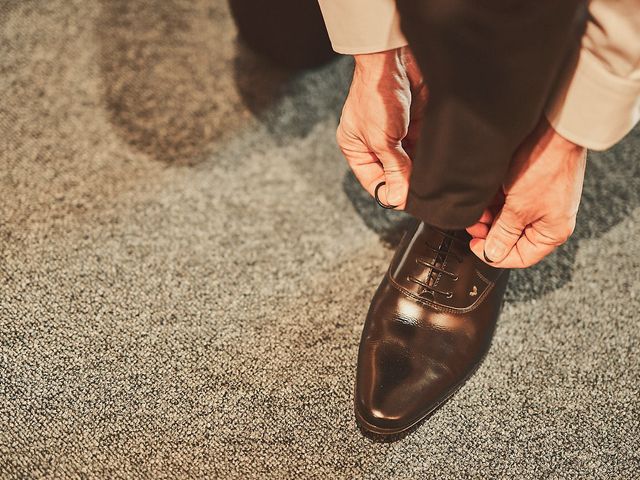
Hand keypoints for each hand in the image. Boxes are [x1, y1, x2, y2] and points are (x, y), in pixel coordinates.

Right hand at [336, 46, 426, 208]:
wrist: (395, 60)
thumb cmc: (376, 95)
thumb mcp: (382, 140)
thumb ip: (393, 169)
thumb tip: (397, 198)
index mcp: (356, 148)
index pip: (373, 180)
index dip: (389, 193)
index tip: (406, 203)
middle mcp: (375, 143)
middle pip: (393, 172)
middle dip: (406, 183)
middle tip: (424, 195)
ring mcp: (396, 133)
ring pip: (411, 161)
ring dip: (420, 170)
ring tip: (434, 181)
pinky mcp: (415, 123)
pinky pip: (424, 147)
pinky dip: (431, 156)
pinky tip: (439, 164)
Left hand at [467, 117, 586, 267]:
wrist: (553, 131)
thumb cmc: (546, 168)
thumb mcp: (519, 209)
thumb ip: (504, 234)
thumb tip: (492, 254)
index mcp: (552, 232)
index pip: (521, 257)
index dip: (495, 255)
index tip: (475, 246)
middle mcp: (547, 220)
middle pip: (511, 238)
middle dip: (489, 232)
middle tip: (473, 225)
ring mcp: (538, 203)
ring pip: (506, 220)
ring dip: (488, 217)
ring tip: (476, 209)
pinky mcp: (528, 187)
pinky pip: (507, 202)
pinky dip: (493, 202)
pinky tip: (483, 197)